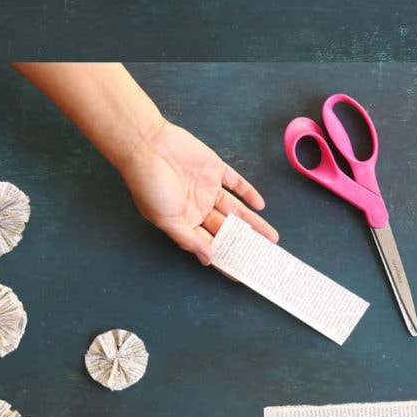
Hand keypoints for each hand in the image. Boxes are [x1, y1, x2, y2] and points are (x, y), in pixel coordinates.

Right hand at [119, 117, 278, 264]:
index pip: (210, 244)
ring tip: (270, 237)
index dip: (225, 258)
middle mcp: (198, 207)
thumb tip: (207, 259)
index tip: (242, 272)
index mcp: (184, 221)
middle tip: (265, 254)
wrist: (146, 144)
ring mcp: (208, 187)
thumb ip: (188, 239)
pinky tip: (260, 204)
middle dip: (245, 242)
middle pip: (227, 228)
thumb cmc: (148, 183)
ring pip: (235, 209)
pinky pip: (235, 182)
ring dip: (253, 222)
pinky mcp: (214, 168)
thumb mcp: (166, 218)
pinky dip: (248, 192)